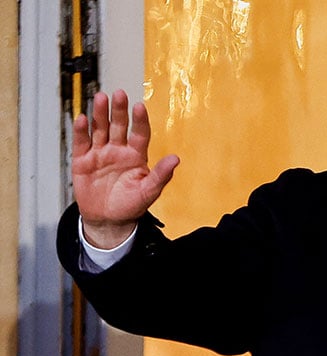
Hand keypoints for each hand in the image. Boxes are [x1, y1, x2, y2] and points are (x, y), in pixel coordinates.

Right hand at [72, 90, 179, 247]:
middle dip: (119, 110)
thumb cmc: (131, 204)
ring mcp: (100, 153)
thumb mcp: (149, 192)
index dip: (140, 120)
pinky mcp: (83, 161)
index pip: (139, 133)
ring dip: (100, 114)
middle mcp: (118, 150)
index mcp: (136, 155)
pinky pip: (82, 143)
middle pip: (119, 126)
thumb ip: (161, 175)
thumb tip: (176, 159)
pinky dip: (81, 131)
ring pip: (100, 129)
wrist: (109, 220)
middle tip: (119, 94)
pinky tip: (83, 119)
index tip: (140, 107)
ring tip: (101, 98)